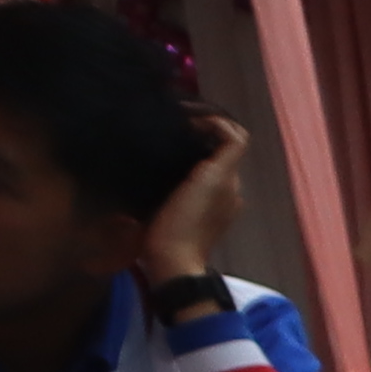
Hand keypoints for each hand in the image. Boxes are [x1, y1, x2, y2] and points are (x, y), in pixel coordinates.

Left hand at [137, 111, 246, 290]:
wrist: (174, 257)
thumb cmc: (160, 241)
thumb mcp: (157, 208)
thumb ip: (159, 190)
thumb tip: (136, 168)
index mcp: (217, 199)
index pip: (217, 160)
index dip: (201, 140)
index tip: (175, 129)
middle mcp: (230, 189)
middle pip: (227, 147)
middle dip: (205, 127)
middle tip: (178, 115)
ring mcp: (229, 182)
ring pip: (234, 139)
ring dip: (211, 120)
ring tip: (184, 114)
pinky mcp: (222, 175)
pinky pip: (233, 138)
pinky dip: (215, 123)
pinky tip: (190, 119)